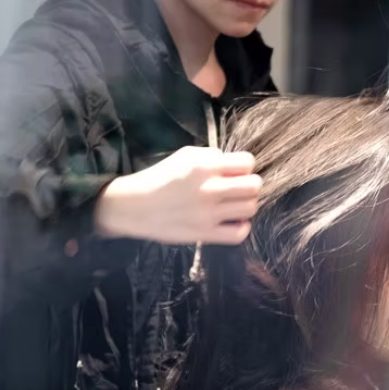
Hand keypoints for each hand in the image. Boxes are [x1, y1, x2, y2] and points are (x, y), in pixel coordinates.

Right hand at [94, 146, 260, 244]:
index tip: (236, 171)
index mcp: (205, 166)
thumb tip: (234, 165)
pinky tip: (231, 221)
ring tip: (234, 204)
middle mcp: (210, 189)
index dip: (244, 166)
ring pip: (251, 208)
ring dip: (246, 204)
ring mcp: (208, 214)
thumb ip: (212, 156)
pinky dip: (241, 227)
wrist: (134, 207)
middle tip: (238, 188)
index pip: (247, 162)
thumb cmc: (159, 178)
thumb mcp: (184, 156)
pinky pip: (239, 233)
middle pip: (254, 186)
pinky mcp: (204, 234)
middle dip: (250, 184)